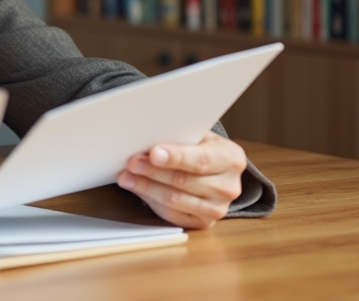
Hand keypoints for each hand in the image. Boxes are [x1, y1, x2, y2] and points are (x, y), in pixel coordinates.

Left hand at [117, 131, 245, 228]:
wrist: (216, 170)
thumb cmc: (201, 148)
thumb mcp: (198, 136)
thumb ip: (179, 137)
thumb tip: (148, 139)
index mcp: (231, 159)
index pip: (201, 160)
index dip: (176, 157)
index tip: (153, 153)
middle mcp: (229, 187)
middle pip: (184, 181)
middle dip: (153, 171)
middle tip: (131, 162)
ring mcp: (218, 209)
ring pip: (175, 200)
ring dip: (146, 187)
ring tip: (126, 177)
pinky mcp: (204, 223)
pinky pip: (172, 214)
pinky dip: (151, 201)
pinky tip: (137, 189)